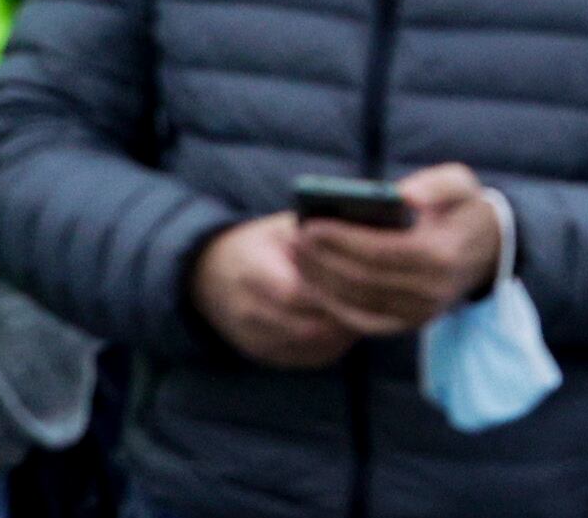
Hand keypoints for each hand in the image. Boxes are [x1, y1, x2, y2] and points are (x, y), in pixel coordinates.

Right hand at [190, 215, 353, 369]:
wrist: (210, 275)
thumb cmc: (257, 244)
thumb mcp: (280, 228)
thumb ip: (316, 232)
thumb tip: (364, 232)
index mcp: (252, 272)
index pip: (297, 293)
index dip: (334, 292)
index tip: (365, 283)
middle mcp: (250, 312)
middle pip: (310, 327)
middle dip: (346, 316)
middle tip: (376, 302)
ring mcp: (255, 339)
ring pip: (313, 347)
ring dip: (344, 333)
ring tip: (367, 312)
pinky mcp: (264, 355)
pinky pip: (308, 359)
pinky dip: (333, 345)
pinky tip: (347, 325)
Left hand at [292, 162, 504, 338]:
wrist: (485, 250)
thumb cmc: (463, 209)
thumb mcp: (460, 184)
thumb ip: (435, 184)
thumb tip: (404, 196)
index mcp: (441, 255)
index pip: (381, 251)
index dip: (342, 240)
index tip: (310, 225)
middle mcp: (431, 291)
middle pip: (363, 279)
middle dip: (323, 260)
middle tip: (294, 240)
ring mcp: (420, 314)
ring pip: (358, 303)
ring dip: (321, 283)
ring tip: (296, 258)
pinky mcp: (409, 325)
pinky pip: (363, 321)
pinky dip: (334, 306)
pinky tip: (313, 285)